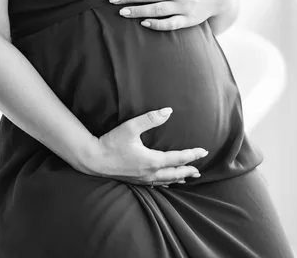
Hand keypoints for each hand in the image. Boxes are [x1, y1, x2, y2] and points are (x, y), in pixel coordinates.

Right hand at [91, 107, 207, 186]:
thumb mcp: (131, 127)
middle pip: (175, 173)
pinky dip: (165, 182)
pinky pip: (156, 184)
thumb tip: (168, 111)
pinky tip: (166, 182)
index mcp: (152, 160)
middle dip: (188, 170)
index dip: (192, 155)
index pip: (178, 158)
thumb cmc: (111, 142)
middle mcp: (150, 172)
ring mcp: (142, 179)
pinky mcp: (135, 181)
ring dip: (179, 177)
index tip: (203, 151)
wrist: (93, 159)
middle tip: (199, 170)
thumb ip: (150, 119)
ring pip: (166, 180)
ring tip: (188, 177)